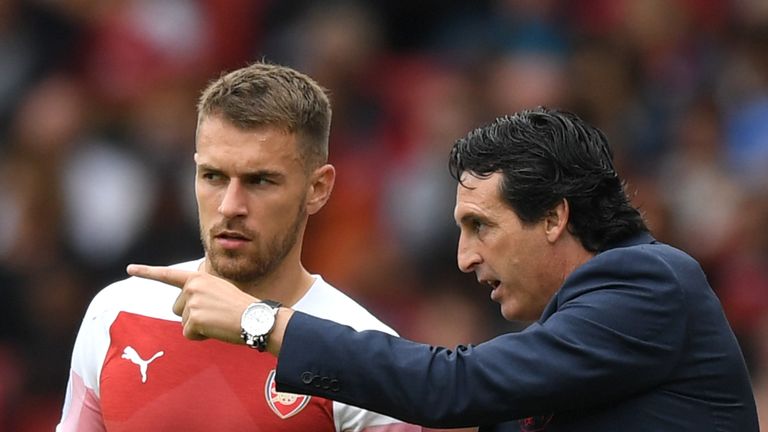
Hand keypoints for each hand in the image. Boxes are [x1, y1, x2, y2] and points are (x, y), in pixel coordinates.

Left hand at [126, 264, 255, 343]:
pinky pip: (189, 334)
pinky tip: (217, 329)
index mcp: (199, 278)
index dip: (147, 272)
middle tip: (215, 315)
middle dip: (192, 316)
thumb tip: (186, 304)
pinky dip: (201, 336)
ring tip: (218, 321)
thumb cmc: (240, 308)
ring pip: (184, 323)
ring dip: (198, 327)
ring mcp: (192, 302)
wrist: (255, 318)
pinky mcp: (194, 318)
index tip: (130, 269)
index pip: (169, 274)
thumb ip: (200, 292)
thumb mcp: (219, 291)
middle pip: (177, 309)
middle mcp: (192, 287)